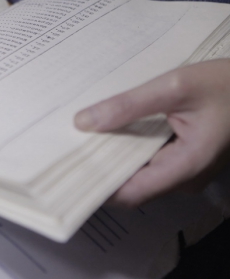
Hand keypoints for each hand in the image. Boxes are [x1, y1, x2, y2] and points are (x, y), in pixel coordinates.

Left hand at [74, 59, 229, 205]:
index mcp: (186, 166)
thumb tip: (83, 122)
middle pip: (130, 186)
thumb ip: (129, 106)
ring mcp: (186, 171)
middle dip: (98, 170)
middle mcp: (185, 178)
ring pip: (138, 174)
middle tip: (64, 151)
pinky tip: (106, 132)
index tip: (66, 173)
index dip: (96, 187)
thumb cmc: (226, 84)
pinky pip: (149, 162)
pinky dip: (127, 150)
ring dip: (111, 159)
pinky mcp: (184, 159)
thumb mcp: (175, 86)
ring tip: (79, 140)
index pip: (130, 194)